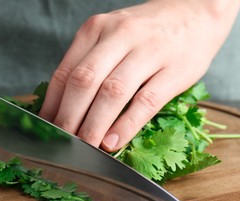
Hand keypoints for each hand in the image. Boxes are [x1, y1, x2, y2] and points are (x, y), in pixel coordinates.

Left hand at [39, 0, 239, 151]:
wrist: (194, 12)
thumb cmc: (144, 33)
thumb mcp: (109, 37)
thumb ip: (88, 65)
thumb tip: (61, 108)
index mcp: (95, 29)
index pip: (64, 72)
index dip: (52, 105)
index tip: (46, 129)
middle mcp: (118, 36)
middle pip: (84, 82)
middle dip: (68, 118)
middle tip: (61, 144)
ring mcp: (148, 51)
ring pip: (112, 93)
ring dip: (94, 125)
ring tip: (85, 148)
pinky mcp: (174, 70)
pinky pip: (145, 101)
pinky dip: (126, 125)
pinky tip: (114, 141)